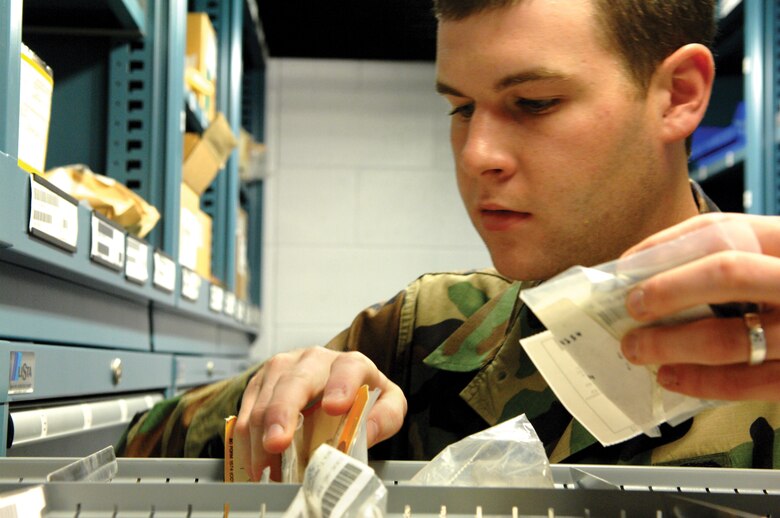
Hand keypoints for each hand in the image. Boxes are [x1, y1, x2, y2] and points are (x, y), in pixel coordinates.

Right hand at [234, 347, 406, 480]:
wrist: (332, 382)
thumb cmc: (359, 395)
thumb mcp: (386, 404)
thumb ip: (385, 417)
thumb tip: (367, 432)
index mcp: (351, 364)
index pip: (348, 367)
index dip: (342, 386)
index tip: (335, 408)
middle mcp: (314, 359)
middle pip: (295, 380)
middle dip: (282, 412)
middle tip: (277, 443)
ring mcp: (283, 367)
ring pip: (265, 397)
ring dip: (261, 434)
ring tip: (266, 466)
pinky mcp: (260, 381)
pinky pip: (247, 409)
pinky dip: (248, 438)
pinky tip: (256, 460)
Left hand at [619, 213, 779, 400]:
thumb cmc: (775, 280)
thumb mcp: (758, 249)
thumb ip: (704, 248)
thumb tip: (636, 265)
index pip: (720, 233)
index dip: (667, 250)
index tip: (628, 274)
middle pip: (728, 274)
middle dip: (668, 292)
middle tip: (632, 308)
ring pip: (730, 338)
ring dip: (671, 346)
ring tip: (637, 349)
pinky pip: (751, 383)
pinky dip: (703, 382)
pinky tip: (672, 377)